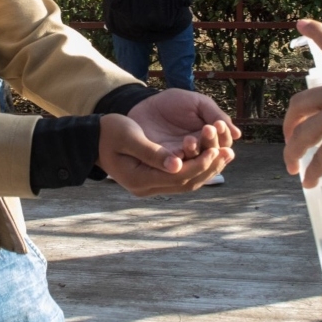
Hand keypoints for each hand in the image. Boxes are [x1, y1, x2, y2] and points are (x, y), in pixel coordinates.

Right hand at [97, 114, 233, 196]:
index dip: (199, 164)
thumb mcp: (129, 137)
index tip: (216, 149)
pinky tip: (209, 157)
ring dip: (206, 170)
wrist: (92, 140)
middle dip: (208, 168)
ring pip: (185, 183)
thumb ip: (152, 151)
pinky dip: (196, 169)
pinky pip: (179, 179)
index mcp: (139, 179)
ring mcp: (149, 187)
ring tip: (226, 155)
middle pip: (185, 183)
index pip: (178, 176)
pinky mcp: (152, 181)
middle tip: (229, 153)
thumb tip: (177, 164)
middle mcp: (146, 188)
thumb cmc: (108, 133)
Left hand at [128, 89, 241, 159]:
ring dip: (195, 152)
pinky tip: (178, 151)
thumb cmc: (174, 102)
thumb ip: (215, 115)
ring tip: (190, 139)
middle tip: (207, 129)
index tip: (218, 124)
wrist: (144, 104)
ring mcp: (182, 158)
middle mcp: (199, 152)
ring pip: (195, 164)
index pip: (224, 144)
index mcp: (210, 138)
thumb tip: (238, 134)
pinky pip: (175, 167)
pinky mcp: (164, 162)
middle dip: (211, 143)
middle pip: (212, 156)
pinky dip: (178, 161)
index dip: (223, 136)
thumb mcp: (197, 103)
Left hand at [282, 19, 321, 188]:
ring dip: (293, 153)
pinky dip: (311, 173)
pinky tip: (308, 182)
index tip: (300, 21)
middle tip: (289, 139)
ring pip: (302, 135)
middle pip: (299, 103)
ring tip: (292, 167)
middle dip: (289, 123)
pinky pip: (318, 158)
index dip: (316, 33)